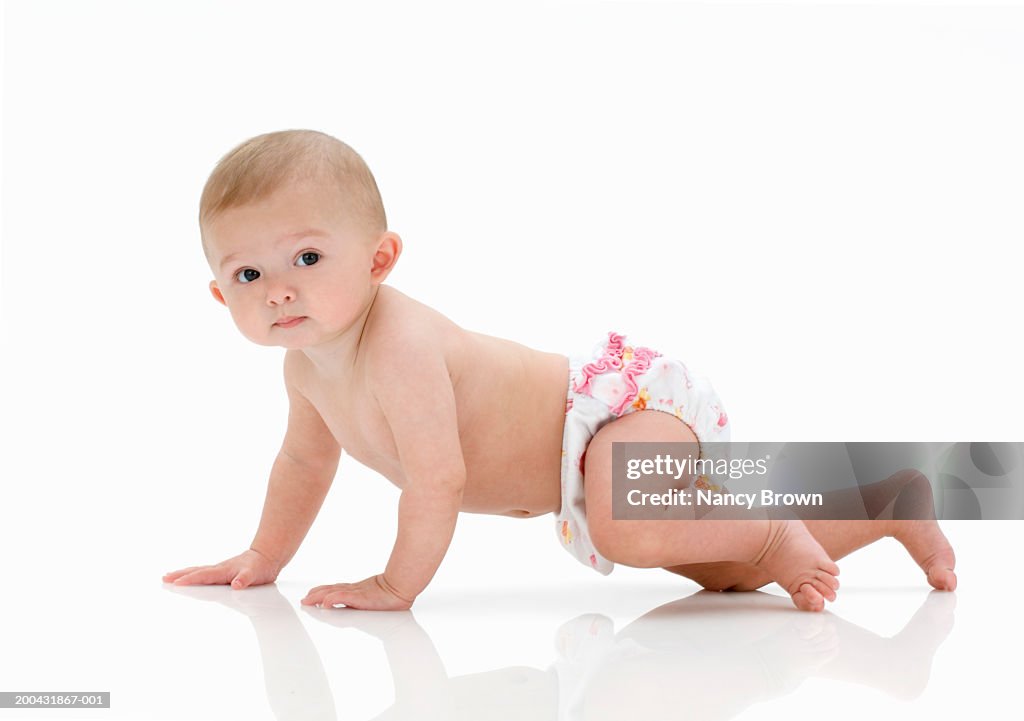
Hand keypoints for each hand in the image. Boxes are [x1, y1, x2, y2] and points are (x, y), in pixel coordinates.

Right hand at [162, 548, 281, 588]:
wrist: (268, 556)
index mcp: (224, 571)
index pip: (204, 575)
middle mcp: (219, 569)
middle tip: (164, 578)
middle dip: (180, 575)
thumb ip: (245, 579)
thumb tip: (236, 585)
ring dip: (183, 574)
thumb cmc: (261, 566)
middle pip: (196, 571)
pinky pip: (204, 574)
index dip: (190, 579)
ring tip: (169, 576)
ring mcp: (220, 570)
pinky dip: (193, 574)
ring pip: (198, 571)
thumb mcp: (255, 574)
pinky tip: (190, 577)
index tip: (176, 582)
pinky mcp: (223, 572)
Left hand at [301, 574, 414, 610]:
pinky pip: (342, 598)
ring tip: (307, 601)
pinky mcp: (359, 597)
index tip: (312, 595)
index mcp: (357, 590)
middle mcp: (354, 590)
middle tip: (304, 599)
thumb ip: (367, 598)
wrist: (402, 585)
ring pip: (332, 593)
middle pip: (330, 590)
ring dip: (318, 597)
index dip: (322, 591)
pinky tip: (324, 603)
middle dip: (315, 595)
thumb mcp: (377, 596)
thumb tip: (361, 602)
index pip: (336, 589)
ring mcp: (356, 593)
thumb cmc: (394, 592)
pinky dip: (332, 599)